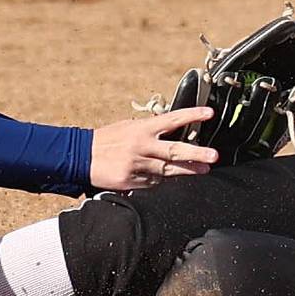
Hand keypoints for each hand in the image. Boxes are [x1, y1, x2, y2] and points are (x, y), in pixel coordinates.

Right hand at [89, 107, 218, 191]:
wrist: (80, 155)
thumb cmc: (107, 140)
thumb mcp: (128, 127)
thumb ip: (150, 131)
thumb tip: (171, 131)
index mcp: (142, 128)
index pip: (172, 119)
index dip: (191, 115)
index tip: (209, 113)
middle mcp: (142, 145)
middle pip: (175, 150)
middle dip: (196, 153)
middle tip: (214, 155)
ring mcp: (137, 164)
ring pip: (167, 170)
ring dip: (187, 171)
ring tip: (203, 171)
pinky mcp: (131, 180)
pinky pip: (152, 182)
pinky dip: (159, 180)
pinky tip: (164, 178)